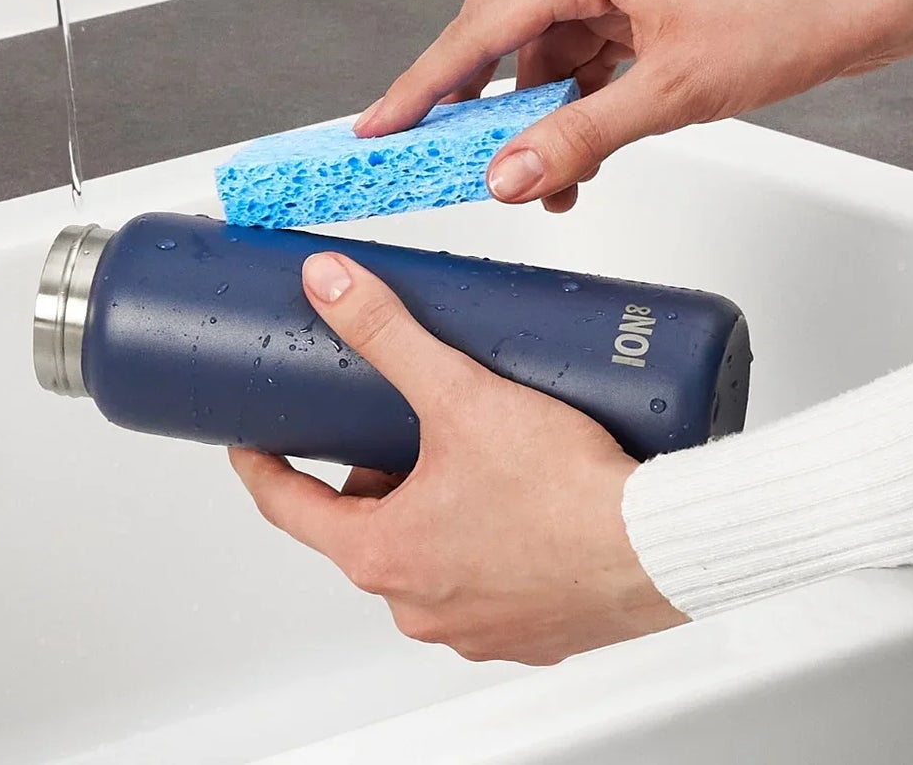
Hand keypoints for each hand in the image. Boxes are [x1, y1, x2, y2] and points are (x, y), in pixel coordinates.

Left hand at [230, 251, 682, 663]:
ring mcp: (477, 625)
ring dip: (432, 505)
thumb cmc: (567, 493)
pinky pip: (485, 579)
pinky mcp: (532, 629)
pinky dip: (485, 538)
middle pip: (366, 526)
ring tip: (462, 447)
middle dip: (373, 471)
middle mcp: (422, 604)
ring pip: (427, 554)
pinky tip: (513, 497)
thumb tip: (329, 284)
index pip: (290, 509)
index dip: (265, 465)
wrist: (660, 547)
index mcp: (385, 557)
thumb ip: (386, 333)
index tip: (252, 441)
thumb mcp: (458, 393)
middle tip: (392, 419)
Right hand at [355, 0, 912, 211]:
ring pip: (552, 54)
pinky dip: (581, 107)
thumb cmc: (787, 21)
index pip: (483, 26)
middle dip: (472, 100)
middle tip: (433, 152)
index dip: (426, 80)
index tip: (382, 122)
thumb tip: (508, 174)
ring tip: (539, 182)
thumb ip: (580, 138)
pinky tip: (582, 155)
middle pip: (505, 33)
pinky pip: (592, 60)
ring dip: (539, 116)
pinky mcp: (652, 7)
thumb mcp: (672, 95)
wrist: (869, 1)